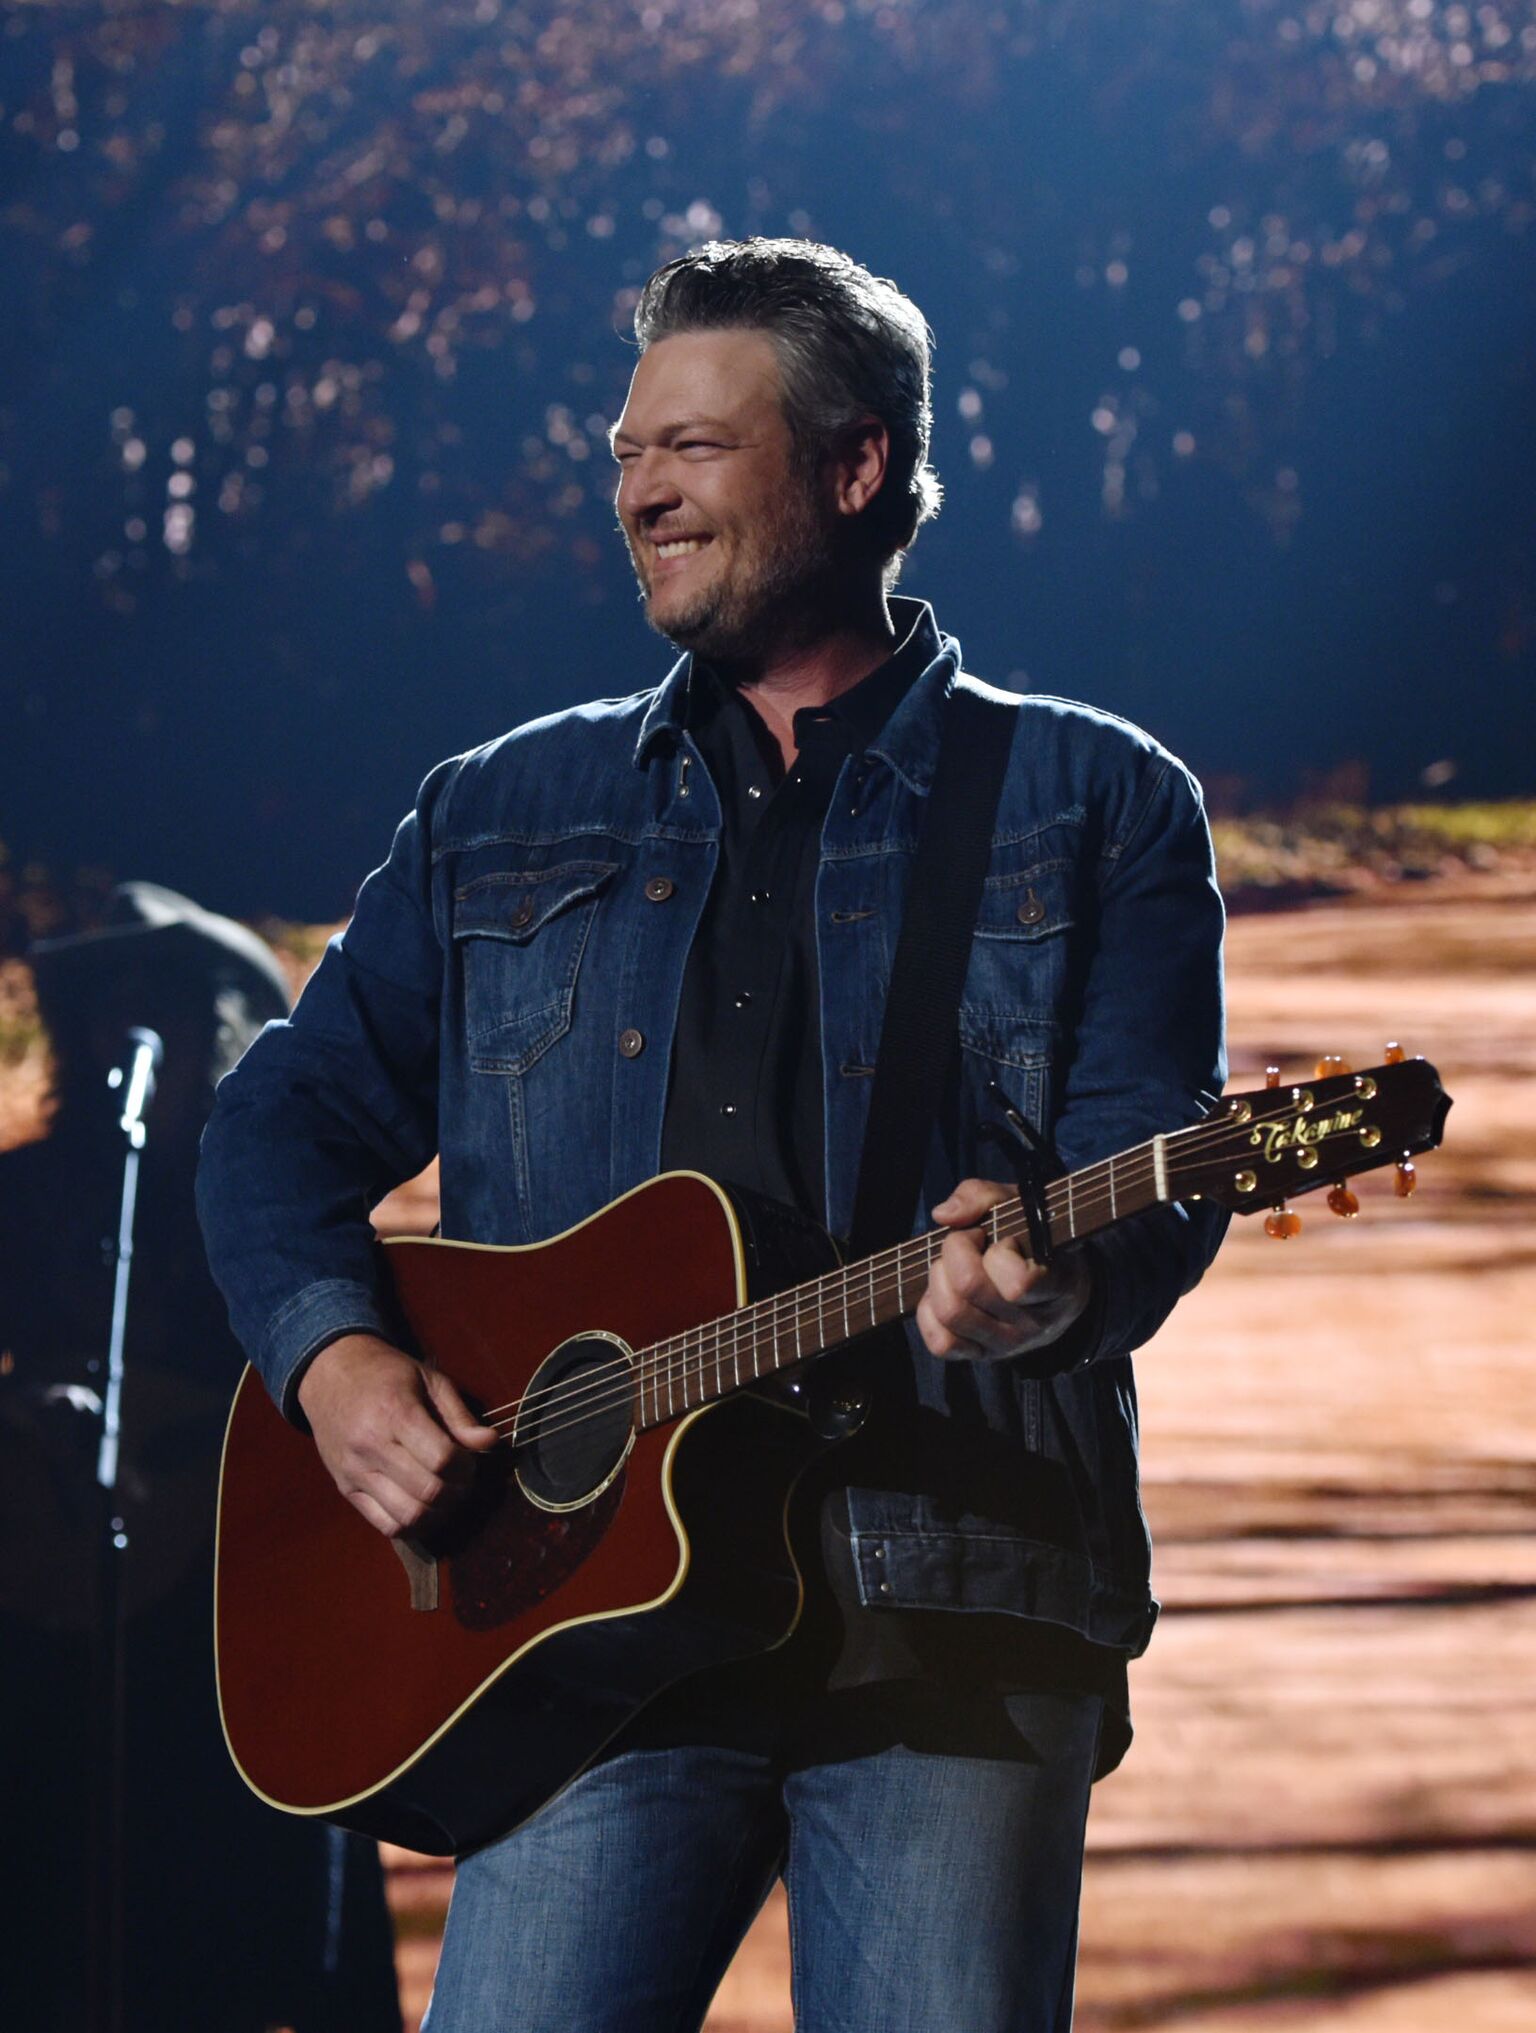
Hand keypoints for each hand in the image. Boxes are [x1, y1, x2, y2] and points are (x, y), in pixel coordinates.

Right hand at [295, 1333, 498, 1537]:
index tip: (470, 1459)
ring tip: (446, 1495)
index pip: (442, 1459)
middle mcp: (371, 1446)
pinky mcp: (345, 1489)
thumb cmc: (386, 1373)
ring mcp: (355, 1472)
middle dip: (458, 1491)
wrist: (329, 1375)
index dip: (467, 1466)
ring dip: (438, 1513)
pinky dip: (412, 1524)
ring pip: (408, 1515)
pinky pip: (385, 1525)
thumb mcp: (428, 1380)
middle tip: (463, 1480)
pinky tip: (424, 1506)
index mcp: (395, 1413)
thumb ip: (459, 1415)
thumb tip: (490, 1442)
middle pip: (428, 1490)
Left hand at [915, 1178, 1090, 1363]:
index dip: (997, 1251)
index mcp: (1059, 1286)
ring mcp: (1009, 1344)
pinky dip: (929, 1314)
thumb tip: (943, 1216)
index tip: (998, 1236)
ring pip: (951, 1314)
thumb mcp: (1020, 1204)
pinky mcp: (982, 1356)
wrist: (1057, 1285)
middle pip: (969, 1289)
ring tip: (954, 1267)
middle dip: (955, 1252)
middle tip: (968, 1241)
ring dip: (939, 1279)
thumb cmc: (1034, 1237)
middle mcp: (1035, 1323)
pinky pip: (941, 1344)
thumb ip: (983, 1196)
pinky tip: (944, 1293)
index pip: (1017, 1283)